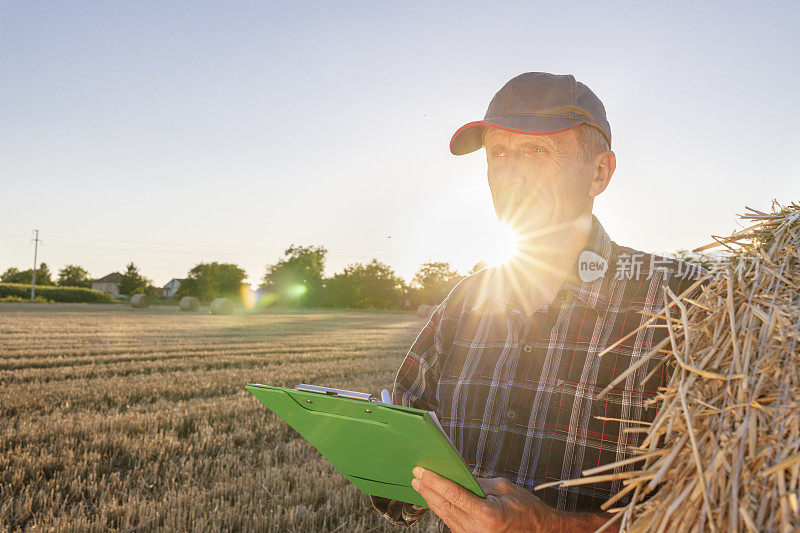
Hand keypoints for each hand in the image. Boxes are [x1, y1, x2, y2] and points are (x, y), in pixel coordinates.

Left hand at [411, 467, 549, 531]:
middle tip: (415, 475)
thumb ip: (479, 482)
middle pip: (444, 507)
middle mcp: (477, 529)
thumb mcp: (505, 488)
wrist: (540, 532)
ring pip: (445, 516)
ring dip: (431, 500)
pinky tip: (434, 499)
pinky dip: (441, 510)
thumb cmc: (526, 510)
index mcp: (487, 514)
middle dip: (427, 490)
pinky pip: (452, 523)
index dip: (435, 482)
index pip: (453, 494)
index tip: (422, 471)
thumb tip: (458, 475)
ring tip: (419, 485)